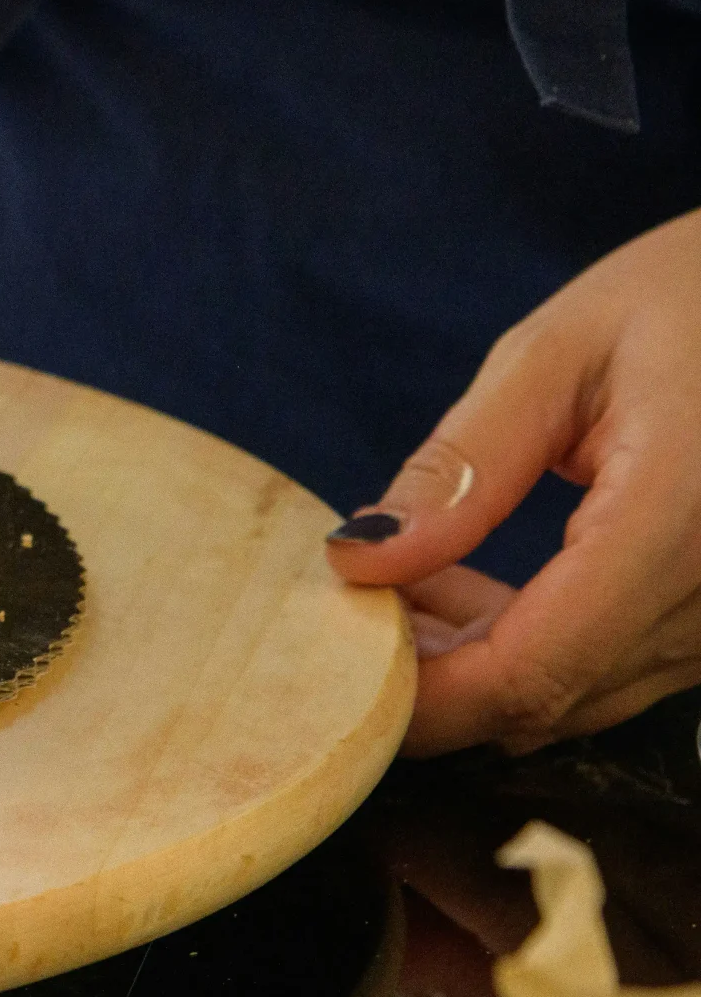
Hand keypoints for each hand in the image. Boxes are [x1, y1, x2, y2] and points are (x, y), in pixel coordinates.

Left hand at [328, 209, 700, 755]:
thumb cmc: (685, 298)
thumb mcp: (554, 355)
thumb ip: (462, 466)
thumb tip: (360, 558)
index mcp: (677, 518)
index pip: (535, 668)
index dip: (425, 698)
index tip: (330, 667)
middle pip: (550, 698)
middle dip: (430, 676)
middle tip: (341, 600)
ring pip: (577, 694)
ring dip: (472, 660)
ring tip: (393, 576)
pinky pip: (611, 664)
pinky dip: (525, 643)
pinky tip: (457, 583)